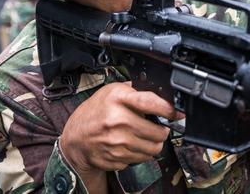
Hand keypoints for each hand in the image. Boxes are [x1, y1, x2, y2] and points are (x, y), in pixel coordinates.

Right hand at [60, 82, 177, 189]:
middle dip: (163, 131)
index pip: (150, 103)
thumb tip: (160, 94)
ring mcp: (117, 142)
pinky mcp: (116, 158)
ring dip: (155, 144)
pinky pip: (141, 159)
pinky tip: (134, 145)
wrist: (75, 140)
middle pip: (158, 132)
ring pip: (153, 148)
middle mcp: (117, 121)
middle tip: (160, 128)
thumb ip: (134, 91)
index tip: (174, 113)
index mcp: (117, 100)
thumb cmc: (95, 113)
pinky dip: (142, 153)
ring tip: (148, 137)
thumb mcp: (111, 92)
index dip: (168, 109)